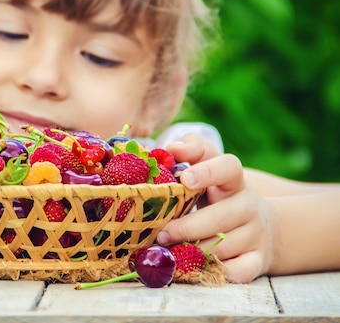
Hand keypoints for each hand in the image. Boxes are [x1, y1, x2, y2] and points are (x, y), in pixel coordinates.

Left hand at [158, 134, 275, 282]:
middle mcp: (249, 206)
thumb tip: (169, 148)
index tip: (184, 179)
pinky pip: (237, 272)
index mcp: (234, 180)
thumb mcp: (209, 167)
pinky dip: (214, 272)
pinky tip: (192, 267)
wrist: (260, 226)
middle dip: (187, 227)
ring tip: (169, 251)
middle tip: (161, 232)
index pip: (230, 168)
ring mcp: (256, 234)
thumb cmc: (219, 193)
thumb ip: (192, 150)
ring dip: (193, 251)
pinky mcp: (258, 261)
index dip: (208, 171)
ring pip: (223, 247)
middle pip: (220, 216)